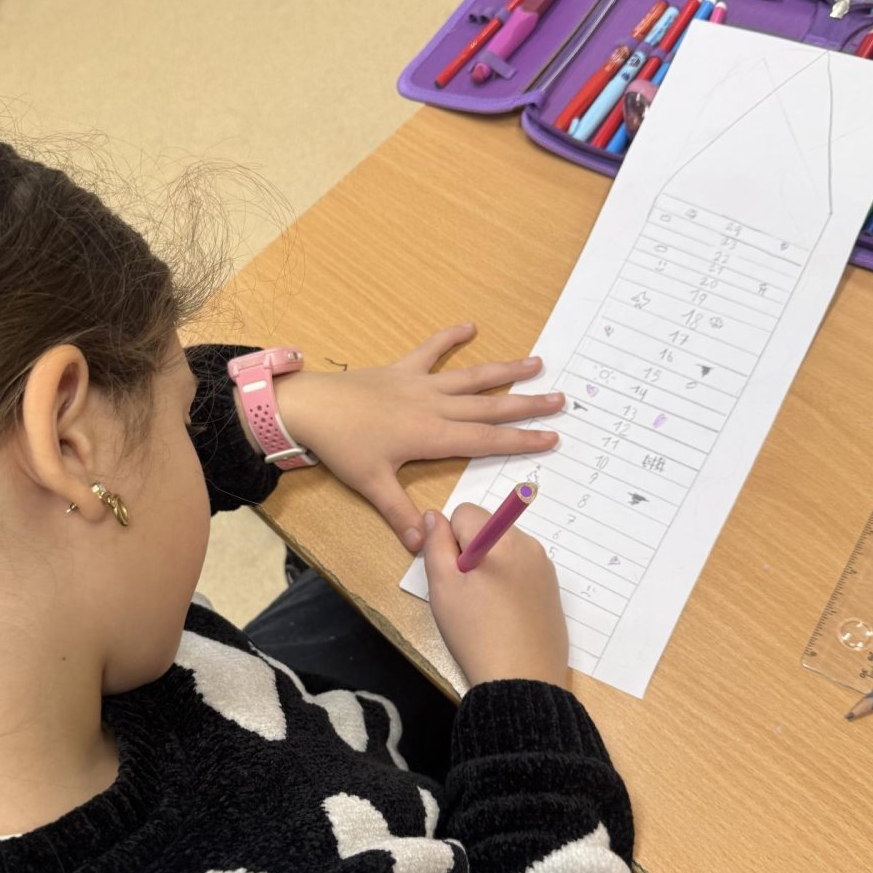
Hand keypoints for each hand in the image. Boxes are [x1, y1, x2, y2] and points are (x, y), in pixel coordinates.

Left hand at [271, 324, 563, 549]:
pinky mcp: (402, 370)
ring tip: (537, 363)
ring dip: (504, 370)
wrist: (311, 407)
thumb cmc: (341, 447)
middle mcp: (434, 406)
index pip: (486, 441)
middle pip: (489, 407)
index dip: (521, 441)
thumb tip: (424, 547)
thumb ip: (400, 515)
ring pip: (471, 377)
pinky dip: (449, 337)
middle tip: (560, 400)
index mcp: (432, 436)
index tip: (552, 437)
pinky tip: (470, 325)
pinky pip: (431, 350)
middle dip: (527, 405)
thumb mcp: (372, 485)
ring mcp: (420, 384)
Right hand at [422, 504, 568, 687]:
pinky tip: (504, 617)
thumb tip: (435, 516)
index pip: (465, 513)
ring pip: (505, 551)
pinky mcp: (553, 591)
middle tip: (466, 595)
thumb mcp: (443, 589)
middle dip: (472, 552)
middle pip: (488, 529)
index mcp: (502, 539)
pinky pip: (522, 571)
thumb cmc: (476, 634)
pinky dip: (508, 583)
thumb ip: (436, 545)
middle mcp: (530, 546)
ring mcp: (545, 569)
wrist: (523, 681)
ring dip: (490, 567)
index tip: (453, 575)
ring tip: (485, 609)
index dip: (450, 541)